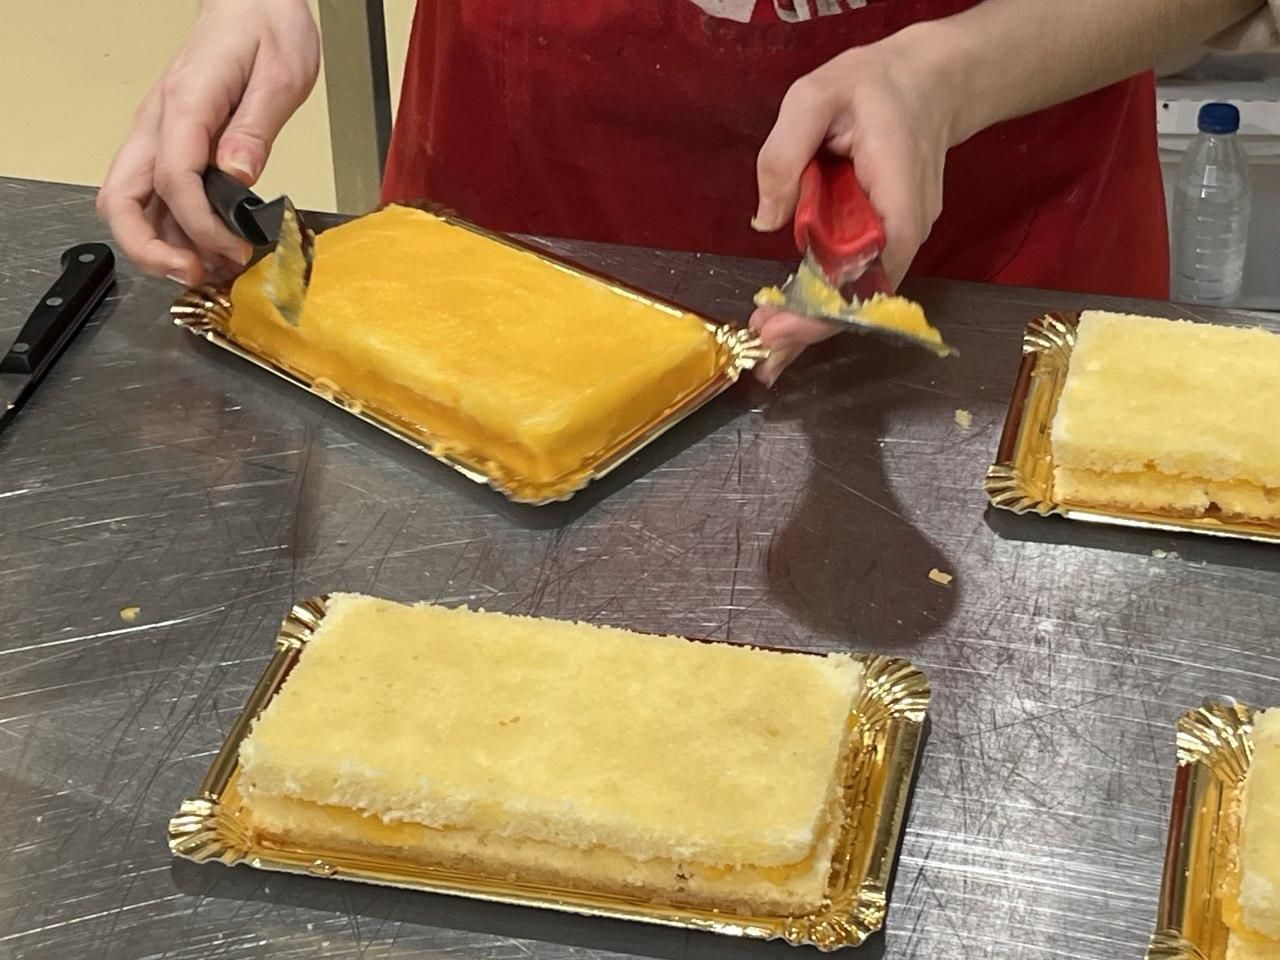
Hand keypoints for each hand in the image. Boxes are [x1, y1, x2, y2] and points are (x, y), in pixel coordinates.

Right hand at [97, 0, 319, 285]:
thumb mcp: (280, 76)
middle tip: (196, 274)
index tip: (232, 248)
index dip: (198, 224)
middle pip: (121, 199)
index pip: (171, 178)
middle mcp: (160, 122)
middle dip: (150, 249)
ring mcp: (160, 134)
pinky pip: (157, 196)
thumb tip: (239, 176)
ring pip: (133, 204)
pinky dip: (175, 230)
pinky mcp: (172, 144)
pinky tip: (210, 247)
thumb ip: (256, 129)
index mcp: (186, 104)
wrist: (252, 2)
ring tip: (212, 269)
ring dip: (163, 245)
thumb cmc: (266, 29)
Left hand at [749, 26, 954, 385]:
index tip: (783, 330)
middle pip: (863, 296)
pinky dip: (824, 298)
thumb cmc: (874, 84)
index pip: (868, 273)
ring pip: (860, 292)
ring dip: (815, 320)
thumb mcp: (815, 96)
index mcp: (896, 197)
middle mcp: (907, 228)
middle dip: (813, 329)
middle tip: (763, 353)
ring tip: (767, 340)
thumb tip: (766, 219)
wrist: (931, 78)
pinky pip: (856, 275)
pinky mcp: (888, 235)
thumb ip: (784, 153)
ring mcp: (901, 235)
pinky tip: (789, 312)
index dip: (826, 309)